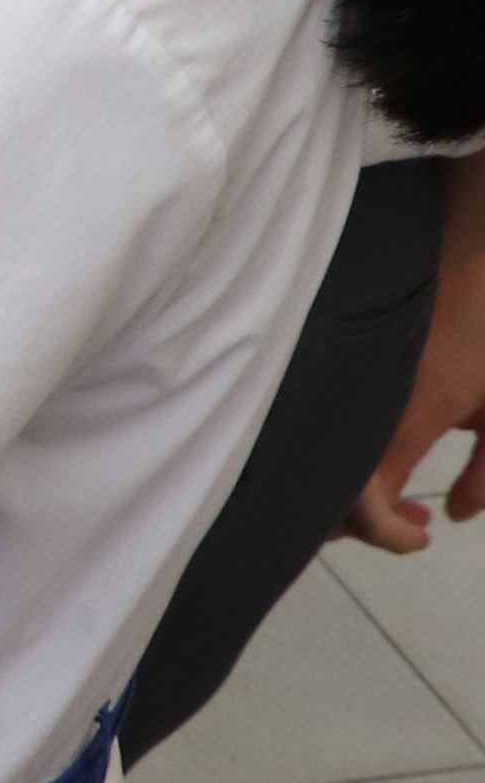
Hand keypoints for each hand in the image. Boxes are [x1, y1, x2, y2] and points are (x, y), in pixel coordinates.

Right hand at [352, 208, 484, 551]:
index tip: (423, 536)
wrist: (462, 246)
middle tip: (416, 519)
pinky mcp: (337, 363)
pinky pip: (323, 427)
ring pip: (319, 460)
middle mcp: (360, 407)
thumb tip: (452, 515)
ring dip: (353, 488)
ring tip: (402, 488)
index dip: (388, 536)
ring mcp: (343, 383)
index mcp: (401, 423)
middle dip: (365, 523)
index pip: (364, 509)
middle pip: (327, 490)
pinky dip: (345, 453)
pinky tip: (380, 446)